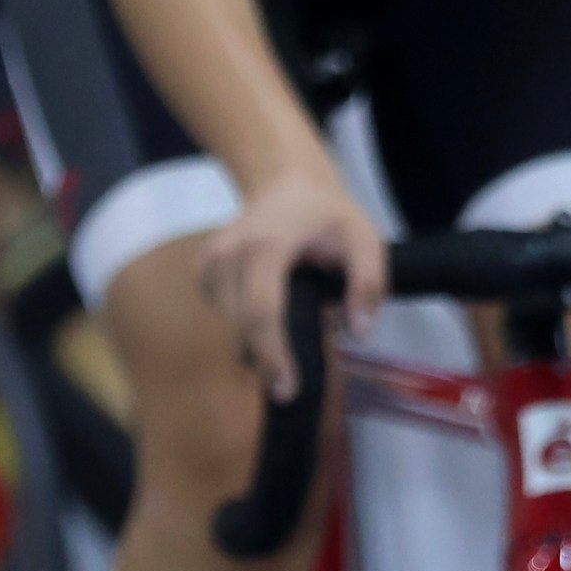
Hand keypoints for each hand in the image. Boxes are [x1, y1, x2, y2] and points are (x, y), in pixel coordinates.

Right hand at [199, 164, 391, 398]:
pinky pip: (226, 316)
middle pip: (242, 329)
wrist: (284, 180)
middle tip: (294, 377)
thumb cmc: (327, 214)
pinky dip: (248, 324)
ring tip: (293, 319)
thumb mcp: (364, 238)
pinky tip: (272, 305)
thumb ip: (369, 283)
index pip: (261, 313)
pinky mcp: (202, 272)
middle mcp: (227, 255)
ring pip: (232, 328)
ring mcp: (209, 264)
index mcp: (265, 246)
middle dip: (269, 359)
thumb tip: (359, 334)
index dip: (273, 356)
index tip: (287, 389)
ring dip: (260, 340)